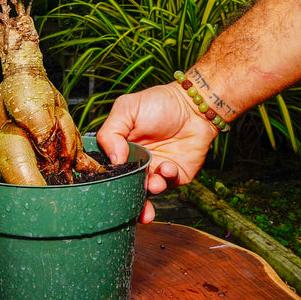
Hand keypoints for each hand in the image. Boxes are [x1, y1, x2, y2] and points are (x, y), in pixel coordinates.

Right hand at [97, 83, 218, 223]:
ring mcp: (156, 170)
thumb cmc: (160, 103)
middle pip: (126, 186)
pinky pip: (168, 184)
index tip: (105, 185)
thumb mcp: (127, 109)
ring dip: (148, 189)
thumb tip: (113, 160)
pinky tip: (167, 168)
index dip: (106, 179)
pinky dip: (166, 179)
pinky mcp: (175, 175)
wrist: (194, 105)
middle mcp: (136, 162)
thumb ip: (111, 132)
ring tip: (153, 182)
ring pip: (147, 190)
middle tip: (129, 195)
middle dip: (127, 196)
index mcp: (120, 149)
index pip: (108, 169)